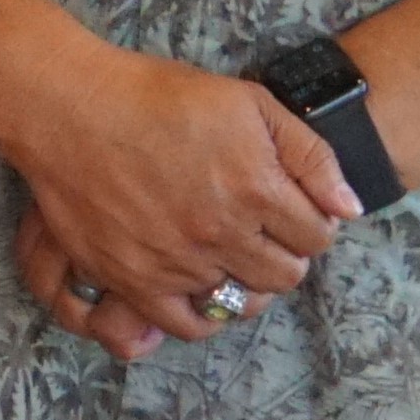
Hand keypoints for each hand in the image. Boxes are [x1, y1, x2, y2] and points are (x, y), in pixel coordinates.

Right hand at [0, 45, 352, 346]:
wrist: (70, 109)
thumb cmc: (157, 96)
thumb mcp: (247, 101)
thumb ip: (309, 153)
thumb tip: (349, 208)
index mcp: (257, 188)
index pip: (317, 236)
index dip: (311, 222)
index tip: (292, 211)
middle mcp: (222, 233)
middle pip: (284, 274)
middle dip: (283, 253)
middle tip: (260, 231)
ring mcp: (178, 261)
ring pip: (240, 298)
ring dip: (242, 277)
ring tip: (226, 251)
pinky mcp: (134, 279)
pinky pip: (186, 323)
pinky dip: (204, 316)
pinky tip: (203, 292)